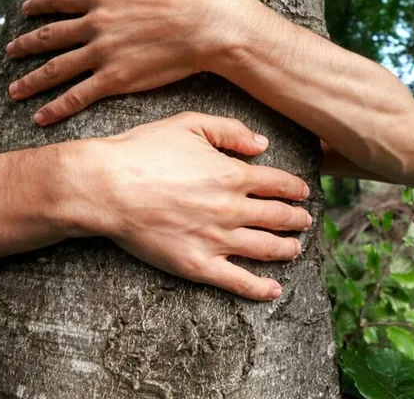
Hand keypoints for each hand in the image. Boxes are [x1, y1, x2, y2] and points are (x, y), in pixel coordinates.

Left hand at [6, 0, 243, 125]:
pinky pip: (78, 95)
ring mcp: (103, 52)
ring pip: (56, 68)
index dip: (38, 5)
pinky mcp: (116, 78)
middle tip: (9, 52)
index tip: (24, 11)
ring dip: (32, 81)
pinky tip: (40, 117)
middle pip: (49, 36)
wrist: (209, 24)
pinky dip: (56, 107)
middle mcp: (96, 24)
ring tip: (13, 90)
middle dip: (25, 45)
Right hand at [54, 112, 311, 300]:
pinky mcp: (198, 265)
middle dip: (297, 219)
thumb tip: (262, 144)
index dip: (296, 188)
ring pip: (266, 249)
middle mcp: (232, 209)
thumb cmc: (144, 151)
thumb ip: (230, 131)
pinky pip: (237, 281)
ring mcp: (217, 240)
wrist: (108, 187)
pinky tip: (274, 290)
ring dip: (287, 249)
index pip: (279, 184)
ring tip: (296, 248)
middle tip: (305, 221)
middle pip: (278, 217)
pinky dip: (260, 288)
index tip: (304, 192)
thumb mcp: (189, 124)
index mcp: (233, 174)